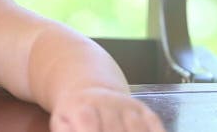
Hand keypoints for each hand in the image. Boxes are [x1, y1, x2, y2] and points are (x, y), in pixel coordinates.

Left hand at [50, 87, 164, 131]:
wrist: (90, 88)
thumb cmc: (74, 113)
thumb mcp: (61, 121)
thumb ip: (64, 130)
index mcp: (82, 106)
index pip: (88, 123)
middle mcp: (107, 103)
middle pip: (115, 129)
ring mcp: (127, 106)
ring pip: (137, 128)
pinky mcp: (144, 111)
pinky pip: (155, 125)